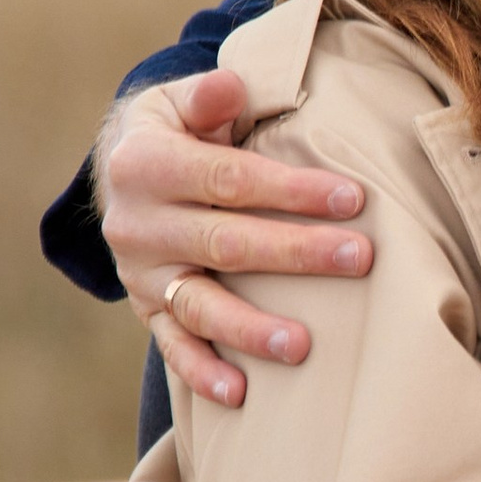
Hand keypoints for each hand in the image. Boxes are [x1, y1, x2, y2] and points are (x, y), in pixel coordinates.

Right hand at [98, 70, 375, 409]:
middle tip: (361, 259)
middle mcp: (137, 223)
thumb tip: (231, 87)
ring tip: (302, 346)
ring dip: (251, 327)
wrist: (119, 174)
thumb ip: (207, 95)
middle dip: (297, 252)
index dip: (291, 190)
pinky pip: (173, 346)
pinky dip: (203, 372)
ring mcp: (141, 274)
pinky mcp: (146, 309)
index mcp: (146, 164)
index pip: (230, 180)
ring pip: (199, 304)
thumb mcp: (178, 101)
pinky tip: (241, 394)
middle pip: (226, 243)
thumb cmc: (175, 132)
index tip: (353, 199)